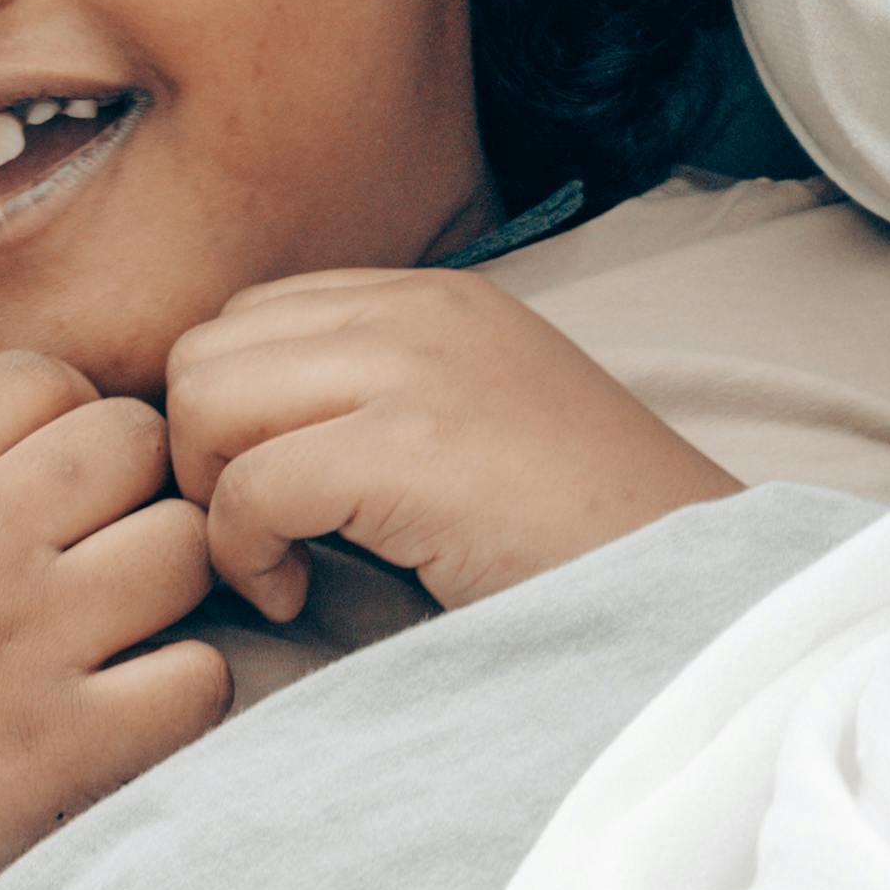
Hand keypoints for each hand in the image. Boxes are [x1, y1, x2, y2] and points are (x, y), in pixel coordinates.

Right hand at [0, 351, 226, 889]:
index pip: (39, 377)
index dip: (58, 421)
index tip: (43, 482)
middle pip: (134, 441)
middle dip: (131, 485)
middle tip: (99, 552)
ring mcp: (29, 640)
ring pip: (188, 545)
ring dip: (172, 583)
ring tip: (126, 631)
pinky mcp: (69, 749)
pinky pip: (202, 679)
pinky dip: (185, 694)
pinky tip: (131, 715)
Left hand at [158, 265, 740, 625]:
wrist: (691, 587)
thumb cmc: (572, 537)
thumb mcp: (466, 428)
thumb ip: (366, 402)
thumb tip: (228, 435)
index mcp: (429, 299)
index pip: (247, 317)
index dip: (225, 415)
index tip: (268, 496)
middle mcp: (417, 312)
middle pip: (205, 350)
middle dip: (198, 454)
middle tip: (257, 535)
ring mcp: (416, 369)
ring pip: (206, 401)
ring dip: (214, 498)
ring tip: (281, 559)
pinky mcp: (413, 448)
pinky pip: (249, 486)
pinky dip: (246, 554)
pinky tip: (298, 590)